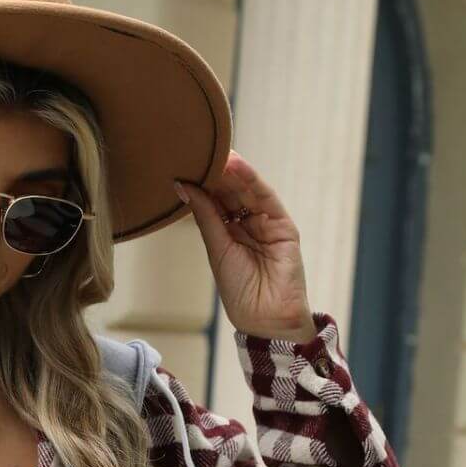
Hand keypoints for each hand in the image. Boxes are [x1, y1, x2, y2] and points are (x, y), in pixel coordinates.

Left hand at [173, 150, 316, 341]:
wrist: (264, 318)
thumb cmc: (239, 292)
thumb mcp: (216, 248)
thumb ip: (204, 215)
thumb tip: (182, 185)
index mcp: (229, 233)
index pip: (215, 200)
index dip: (202, 181)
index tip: (184, 160)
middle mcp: (248, 225)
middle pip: (230, 191)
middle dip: (215, 171)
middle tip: (195, 148)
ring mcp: (267, 224)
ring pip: (246, 190)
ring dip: (231, 170)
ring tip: (213, 150)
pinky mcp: (283, 226)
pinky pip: (265, 197)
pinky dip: (251, 180)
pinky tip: (235, 165)